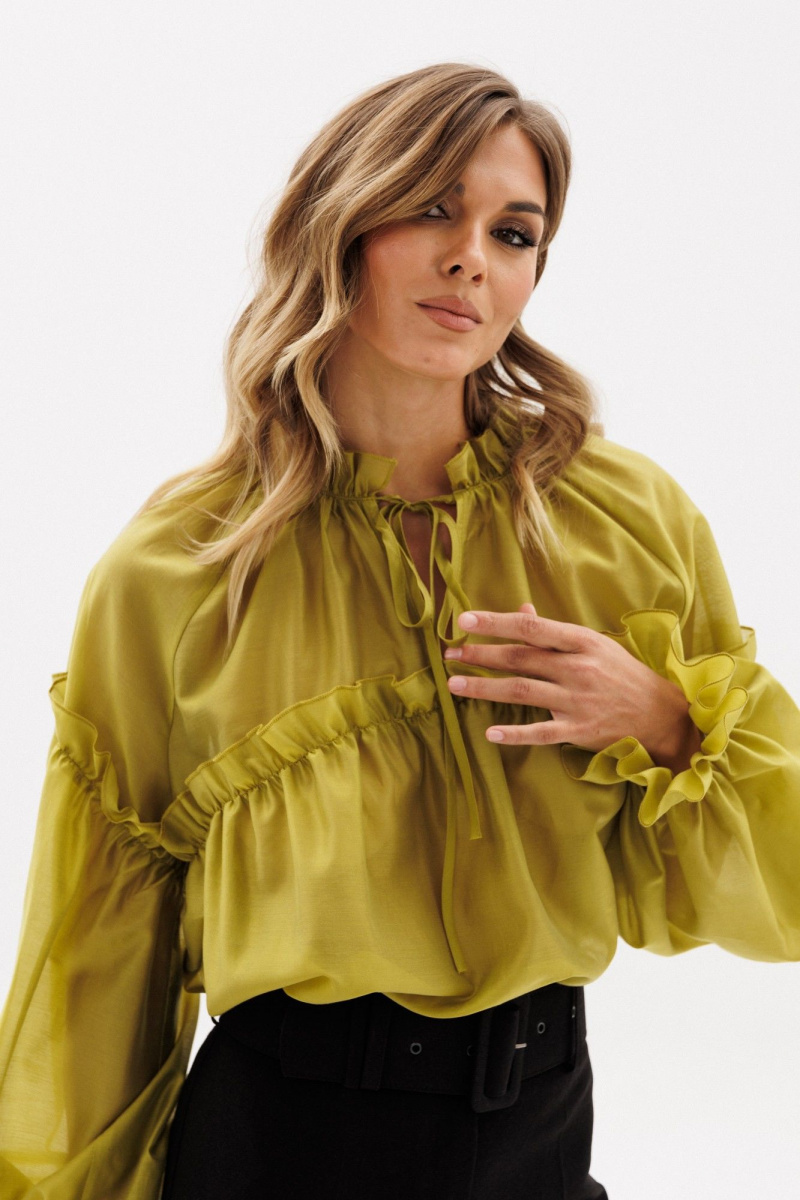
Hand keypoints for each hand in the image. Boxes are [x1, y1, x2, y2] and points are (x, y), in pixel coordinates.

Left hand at [444, 602, 703, 768]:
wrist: (661, 714)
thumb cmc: (621, 673)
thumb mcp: (592, 645)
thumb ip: (553, 632)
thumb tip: (520, 610)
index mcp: (581, 642)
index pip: (530, 627)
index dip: (495, 623)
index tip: (464, 620)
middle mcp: (578, 668)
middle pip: (520, 658)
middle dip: (481, 655)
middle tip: (450, 653)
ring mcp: (578, 701)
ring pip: (523, 691)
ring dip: (485, 688)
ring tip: (454, 684)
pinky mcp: (579, 731)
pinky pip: (541, 733)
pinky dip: (515, 733)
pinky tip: (490, 732)